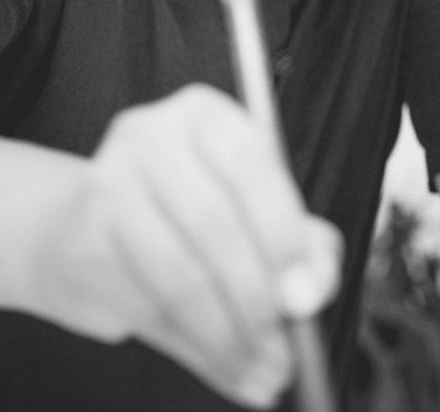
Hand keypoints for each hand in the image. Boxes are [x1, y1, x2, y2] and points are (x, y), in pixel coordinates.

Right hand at [27, 85, 342, 406]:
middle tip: (287, 354)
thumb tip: (310, 292)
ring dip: (228, 338)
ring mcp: (107, 184)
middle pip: (213, 224)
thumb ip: (301, 243)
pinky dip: (196, 349)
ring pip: (179, 277)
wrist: (88, 224)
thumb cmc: (190, 211)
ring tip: (262, 373)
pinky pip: (147, 307)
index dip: (282, 234)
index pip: (250, 164)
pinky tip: (224, 366)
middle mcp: (149, 135)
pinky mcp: (81, 241)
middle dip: (257, 300)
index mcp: (204, 113)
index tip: (305, 295)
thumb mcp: (256, 208)